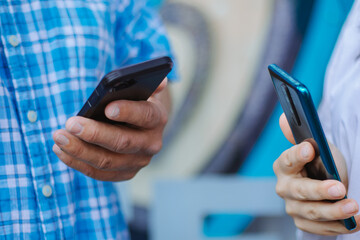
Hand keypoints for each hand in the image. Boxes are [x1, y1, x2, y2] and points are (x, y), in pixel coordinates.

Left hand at [52, 78, 169, 180]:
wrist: (141, 128)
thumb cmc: (135, 104)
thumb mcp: (143, 92)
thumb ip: (147, 85)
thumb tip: (161, 82)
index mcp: (157, 119)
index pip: (145, 115)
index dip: (128, 112)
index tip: (107, 108)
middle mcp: (151, 144)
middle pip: (123, 142)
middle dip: (95, 134)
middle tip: (70, 124)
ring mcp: (138, 162)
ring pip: (107, 161)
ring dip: (80, 150)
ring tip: (59, 137)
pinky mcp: (125, 173)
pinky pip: (99, 174)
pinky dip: (78, 163)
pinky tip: (61, 151)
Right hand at [274, 113, 359, 234]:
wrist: (326, 183)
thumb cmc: (320, 163)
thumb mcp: (315, 147)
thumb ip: (300, 136)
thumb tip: (284, 118)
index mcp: (283, 166)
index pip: (287, 160)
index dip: (297, 155)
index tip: (309, 149)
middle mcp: (284, 187)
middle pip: (299, 190)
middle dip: (319, 190)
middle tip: (339, 188)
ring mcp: (293, 207)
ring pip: (311, 212)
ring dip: (333, 211)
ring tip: (354, 207)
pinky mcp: (303, 223)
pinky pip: (319, 228)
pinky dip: (337, 225)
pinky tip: (354, 221)